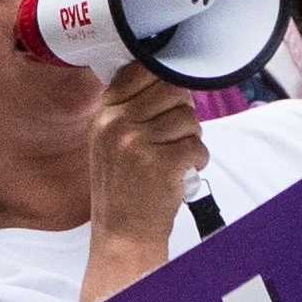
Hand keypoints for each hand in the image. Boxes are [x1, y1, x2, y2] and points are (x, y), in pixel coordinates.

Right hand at [84, 63, 206, 241]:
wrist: (122, 232)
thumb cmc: (121, 187)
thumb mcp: (108, 139)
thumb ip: (129, 106)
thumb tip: (166, 76)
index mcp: (103, 113)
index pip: (142, 70)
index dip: (164, 80)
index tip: (166, 97)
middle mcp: (116, 124)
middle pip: (172, 89)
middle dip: (182, 111)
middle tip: (173, 135)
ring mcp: (137, 143)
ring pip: (189, 117)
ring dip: (191, 138)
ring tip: (175, 156)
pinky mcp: (161, 164)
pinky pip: (197, 145)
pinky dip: (197, 160)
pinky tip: (181, 172)